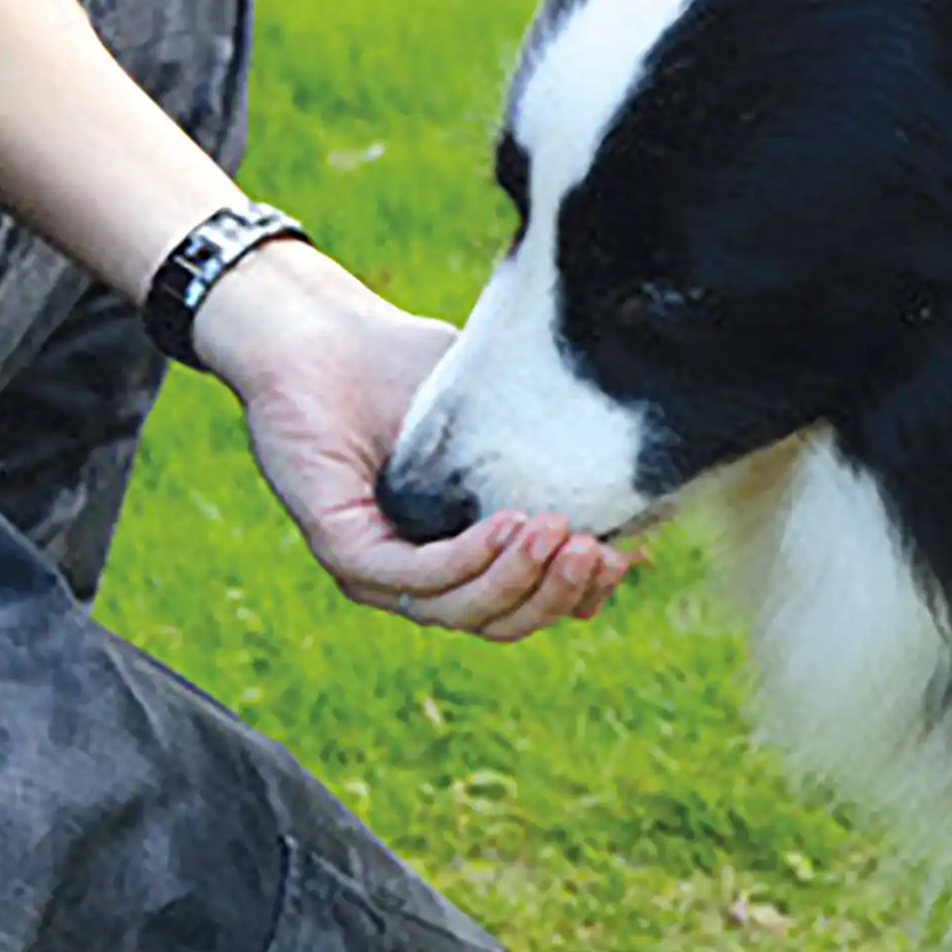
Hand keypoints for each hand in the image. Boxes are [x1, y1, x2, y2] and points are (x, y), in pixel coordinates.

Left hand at [195, 243, 634, 640]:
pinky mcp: (340, 547)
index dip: (576, 594)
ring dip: (517, 578)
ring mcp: (374, 568)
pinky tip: (507, 525)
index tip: (623, 557)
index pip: (524, 603)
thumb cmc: (402, 366)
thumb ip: (547, 463)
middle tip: (594, 550)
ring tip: (556, 529)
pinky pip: (411, 576)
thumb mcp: (497, 417)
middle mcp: (415, 573)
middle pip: (498, 621)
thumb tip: (632, 503)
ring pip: (458, 609)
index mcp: (456, 552)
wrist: (318, 331)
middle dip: (556, 594)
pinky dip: (466, 560)